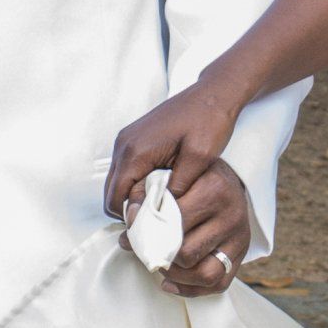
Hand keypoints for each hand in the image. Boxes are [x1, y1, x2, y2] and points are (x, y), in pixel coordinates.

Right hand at [108, 84, 247, 297]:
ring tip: (159, 214)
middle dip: (131, 214)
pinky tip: (160, 194)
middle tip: (156, 228)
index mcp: (135, 151)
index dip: (132, 221)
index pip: (117, 200)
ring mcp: (127, 140)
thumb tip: (160, 214)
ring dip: (134, 200)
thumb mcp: (199, 159)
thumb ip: (177, 188)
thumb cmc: (209, 122)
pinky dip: (137, 186)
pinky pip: (126, 172)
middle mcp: (124, 145)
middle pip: (112, 194)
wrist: (214, 93)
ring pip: (118, 184)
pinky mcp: (134, 139)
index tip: (153, 234)